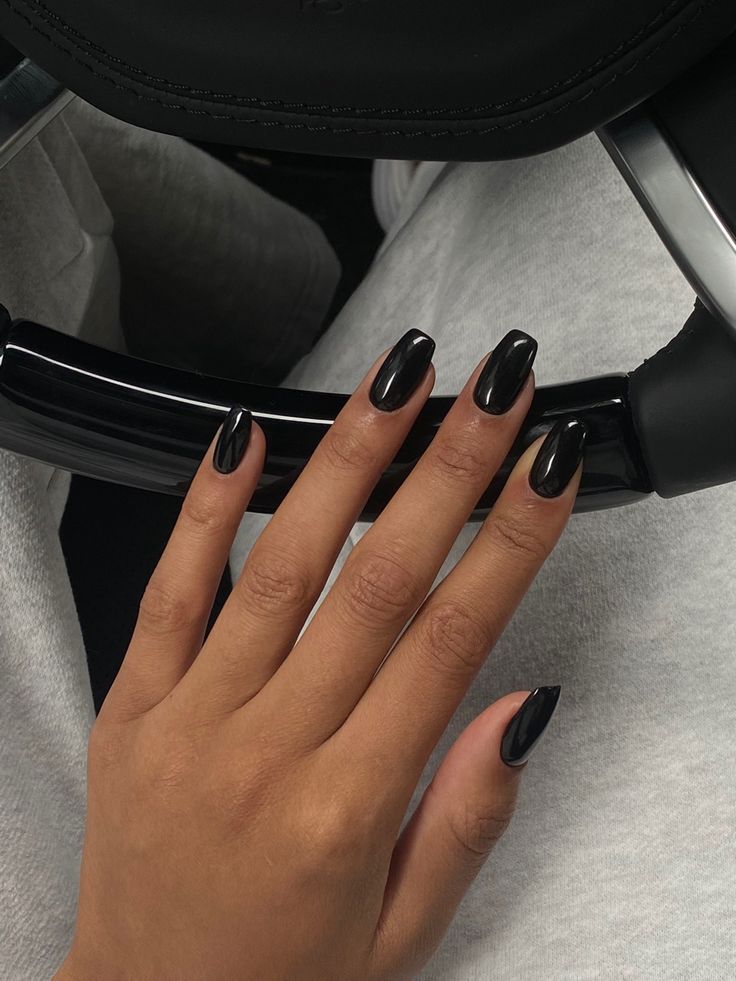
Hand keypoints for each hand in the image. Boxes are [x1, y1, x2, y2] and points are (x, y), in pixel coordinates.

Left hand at [58, 329, 583, 980]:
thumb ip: (466, 813)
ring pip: (281, 562)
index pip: (450, 640)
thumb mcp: (404, 931)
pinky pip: (168, 588)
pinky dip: (208, 507)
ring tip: (398, 381)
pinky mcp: (131, 704)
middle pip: (379, 579)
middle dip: (447, 468)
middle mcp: (268, 749)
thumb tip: (520, 704)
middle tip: (492, 388)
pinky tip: (243, 437)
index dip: (510, 540)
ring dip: (347, 459)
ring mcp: (189, 718)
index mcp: (347, 809)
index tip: (547, 466)